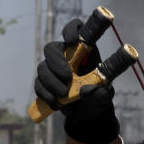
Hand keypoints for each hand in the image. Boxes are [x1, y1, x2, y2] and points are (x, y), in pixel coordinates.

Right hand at [34, 18, 118, 143]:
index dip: (71, 30)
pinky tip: (55, 103)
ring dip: (51, 82)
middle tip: (67, 78)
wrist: (88, 114)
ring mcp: (53, 69)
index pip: (75, 29)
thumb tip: (86, 90)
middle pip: (52, 48)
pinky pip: (38, 84)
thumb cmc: (98, 98)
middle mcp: (66, 56)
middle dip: (56, 62)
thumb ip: (100, 93)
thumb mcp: (104, 97)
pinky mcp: (45, 83)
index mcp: (84, 51)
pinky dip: (45, 93)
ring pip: (42, 67)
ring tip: (63, 95)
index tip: (72, 41)